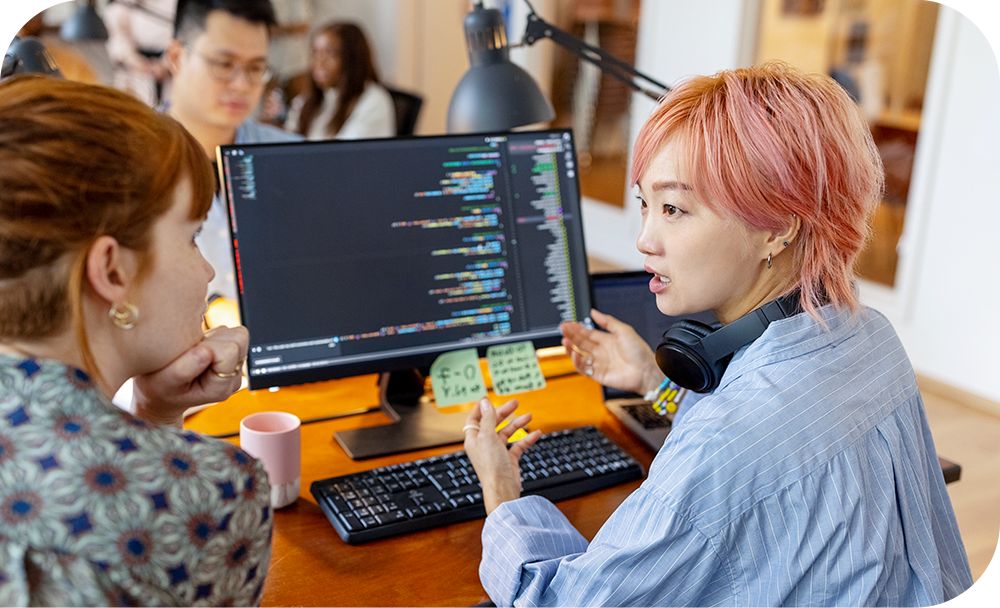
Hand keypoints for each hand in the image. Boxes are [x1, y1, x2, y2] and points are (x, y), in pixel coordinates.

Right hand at [132, 326, 248, 425]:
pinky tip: (198, 348)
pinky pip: (228, 332)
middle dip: (213, 340)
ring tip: (193, 351)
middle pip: (239, 339)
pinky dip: (212, 336)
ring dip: (213, 337)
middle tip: (191, 352)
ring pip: (236, 333)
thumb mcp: (164, 382)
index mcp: (221, 388)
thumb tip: (206, 351)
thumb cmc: (160, 389)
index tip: (190, 354)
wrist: (160, 393)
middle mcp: (233, 377)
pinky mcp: (230, 354)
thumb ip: (184, 370)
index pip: (230, 351)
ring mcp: (234, 365)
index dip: (209, 346)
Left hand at [463, 398, 541, 513]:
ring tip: (529, 416)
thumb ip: (488, 418)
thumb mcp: (488, 436)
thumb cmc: (491, 465)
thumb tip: (485, 402)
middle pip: (493, 423)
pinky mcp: (509, 460)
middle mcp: (484, 444)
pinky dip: (527, 439)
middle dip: (504, 412)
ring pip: (507, 433)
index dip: (481, 409)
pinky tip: (536, 433)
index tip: (489, 399)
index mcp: (474, 439)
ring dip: (518, 424)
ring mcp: (497, 452)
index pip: (474, 419)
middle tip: (516, 403)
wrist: (502, 489)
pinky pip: (518, 445)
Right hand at [560, 308, 664, 395]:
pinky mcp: (598, 374)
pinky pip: (583, 369)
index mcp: (607, 340)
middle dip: (571, 336)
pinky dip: (577, 362)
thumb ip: (607, 321)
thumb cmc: (639, 351)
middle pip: (581, 343)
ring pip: (579, 355)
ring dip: (571, 349)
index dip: (577, 328)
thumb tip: (593, 312)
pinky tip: (576, 354)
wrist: (646, 371)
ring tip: (565, 341)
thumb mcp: (624, 330)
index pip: (587, 333)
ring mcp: (599, 363)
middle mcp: (601, 351)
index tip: (568, 324)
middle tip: (563, 329)